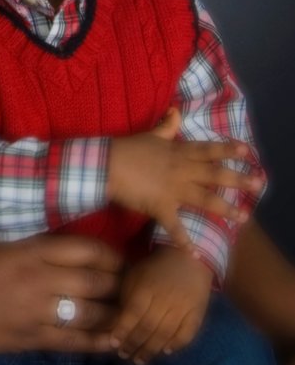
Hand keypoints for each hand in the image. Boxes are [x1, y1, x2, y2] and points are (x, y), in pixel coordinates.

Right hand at [0, 235, 123, 357]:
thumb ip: (20, 238)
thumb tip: (49, 234)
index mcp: (26, 249)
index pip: (85, 249)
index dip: (111, 255)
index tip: (121, 257)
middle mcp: (36, 280)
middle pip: (97, 281)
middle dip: (121, 283)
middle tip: (134, 283)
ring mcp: (35, 313)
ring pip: (92, 314)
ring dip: (115, 312)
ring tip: (130, 310)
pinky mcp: (29, 339)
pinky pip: (75, 342)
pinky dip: (98, 341)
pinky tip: (113, 340)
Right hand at [107, 107, 261, 250]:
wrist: (106, 165)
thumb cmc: (127, 149)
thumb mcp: (150, 134)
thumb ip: (166, 126)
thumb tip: (176, 110)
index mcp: (177, 152)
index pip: (207, 150)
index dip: (227, 150)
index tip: (246, 151)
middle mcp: (181, 171)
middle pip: (214, 175)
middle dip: (237, 179)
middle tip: (258, 183)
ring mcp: (173, 190)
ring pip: (204, 200)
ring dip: (224, 210)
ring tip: (243, 218)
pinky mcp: (161, 207)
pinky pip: (175, 226)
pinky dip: (184, 241)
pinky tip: (196, 254)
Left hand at [111, 246, 211, 364]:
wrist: (186, 258)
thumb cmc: (154, 268)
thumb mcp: (135, 274)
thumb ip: (126, 294)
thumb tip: (116, 318)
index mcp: (146, 287)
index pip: (133, 312)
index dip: (122, 329)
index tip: (113, 343)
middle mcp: (165, 298)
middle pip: (149, 327)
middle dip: (135, 344)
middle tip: (124, 356)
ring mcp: (183, 307)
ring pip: (166, 334)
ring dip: (152, 349)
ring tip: (139, 360)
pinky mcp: (197, 313)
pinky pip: (187, 334)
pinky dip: (176, 345)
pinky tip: (165, 351)